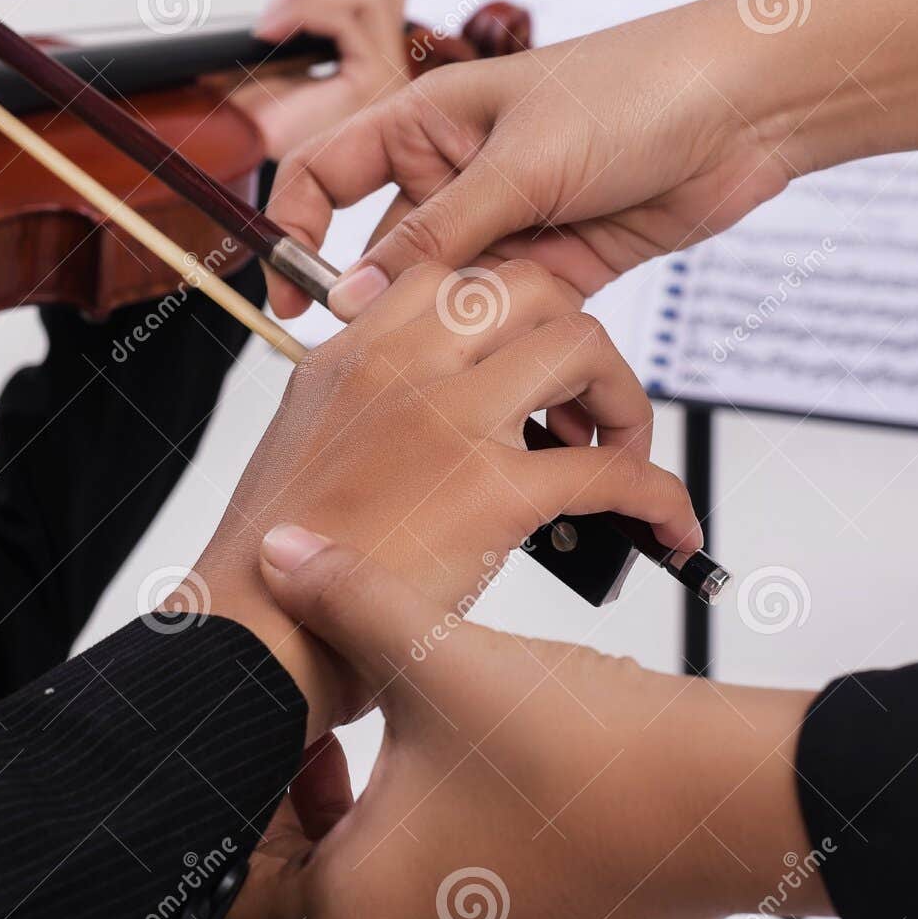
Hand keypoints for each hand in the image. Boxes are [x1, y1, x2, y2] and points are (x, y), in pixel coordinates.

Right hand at [183, 260, 701, 740]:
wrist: (250, 640)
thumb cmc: (272, 573)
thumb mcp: (303, 449)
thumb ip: (363, 410)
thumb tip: (422, 421)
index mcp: (350, 353)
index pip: (454, 278)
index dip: (512, 312)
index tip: (529, 364)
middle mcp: (400, 365)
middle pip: (531, 288)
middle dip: (576, 339)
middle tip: (580, 407)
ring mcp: (447, 420)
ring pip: (582, 346)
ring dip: (622, 398)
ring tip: (616, 456)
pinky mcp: (490, 492)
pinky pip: (613, 473)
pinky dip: (660, 496)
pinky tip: (667, 528)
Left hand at [220, 531, 827, 918]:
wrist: (722, 797)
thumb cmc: (583, 753)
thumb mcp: (434, 658)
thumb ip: (342, 599)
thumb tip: (282, 556)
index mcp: (357, 913)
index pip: (236, 889)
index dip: (251, 804)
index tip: (287, 747)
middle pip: (303, 896)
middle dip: (308, 814)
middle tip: (340, 743)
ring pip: (376, 903)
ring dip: (372, 833)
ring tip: (411, 752)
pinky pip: (447, 916)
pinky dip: (439, 858)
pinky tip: (477, 786)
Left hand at [225, 0, 410, 160]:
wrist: (260, 183)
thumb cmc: (269, 140)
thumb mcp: (276, 79)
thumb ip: (290, 42)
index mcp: (372, 76)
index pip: (373, 9)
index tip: (274, 13)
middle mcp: (391, 78)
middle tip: (273, 12)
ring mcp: (389, 79)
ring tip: (274, 20)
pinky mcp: (377, 81)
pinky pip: (351, 17)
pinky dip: (306, 12)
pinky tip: (273, 31)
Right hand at [264, 0, 917, 320]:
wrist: (746, 106)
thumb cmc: (635, 89)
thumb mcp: (519, 163)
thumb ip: (436, 237)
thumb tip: (356, 297)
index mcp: (428, 123)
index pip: (329, 174)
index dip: (296, 230)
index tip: (288, 296)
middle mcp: (458, 175)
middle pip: (387, 251)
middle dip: (379, 308)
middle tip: (371, 365)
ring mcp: (508, 222)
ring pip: (450, 296)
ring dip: (448, 339)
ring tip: (441, 384)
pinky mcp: (557, 264)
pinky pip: (510, 317)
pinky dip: (506, 352)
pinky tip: (500, 384)